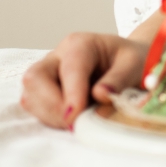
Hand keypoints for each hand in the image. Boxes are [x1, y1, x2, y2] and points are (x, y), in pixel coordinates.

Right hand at [20, 25, 153, 128]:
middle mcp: (57, 56)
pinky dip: (49, 118)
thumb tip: (100, 95)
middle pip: (36, 77)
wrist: (126, 63)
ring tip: (78, 122)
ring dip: (50, 114)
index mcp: (81, 44)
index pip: (70, 67)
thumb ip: (119, 79)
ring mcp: (46, 73)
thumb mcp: (134, 65)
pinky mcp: (42, 91)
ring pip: (31, 95)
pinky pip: (34, 106)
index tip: (76, 115)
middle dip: (52, 104)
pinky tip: (70, 120)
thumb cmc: (130, 61)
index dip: (71, 93)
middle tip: (75, 122)